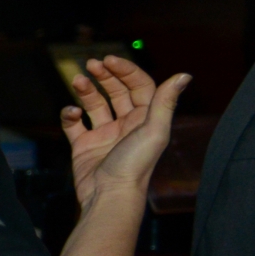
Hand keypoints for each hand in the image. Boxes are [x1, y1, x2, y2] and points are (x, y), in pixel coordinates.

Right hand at [60, 55, 190, 210]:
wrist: (109, 195)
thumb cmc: (135, 165)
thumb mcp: (154, 130)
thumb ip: (166, 101)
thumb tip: (184, 75)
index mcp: (146, 119)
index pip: (138, 86)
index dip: (126, 71)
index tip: (109, 60)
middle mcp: (126, 125)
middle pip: (116, 91)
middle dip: (104, 75)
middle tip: (90, 64)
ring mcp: (104, 135)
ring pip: (94, 104)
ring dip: (85, 90)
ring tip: (77, 81)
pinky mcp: (84, 146)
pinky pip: (74, 124)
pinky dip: (69, 115)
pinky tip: (71, 113)